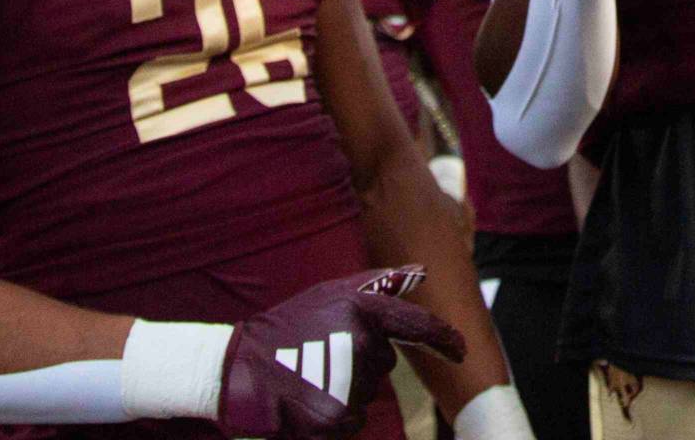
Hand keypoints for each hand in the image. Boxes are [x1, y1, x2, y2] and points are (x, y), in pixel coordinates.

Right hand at [219, 269, 464, 439]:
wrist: (233, 367)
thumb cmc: (285, 327)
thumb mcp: (328, 294)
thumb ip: (378, 284)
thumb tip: (420, 273)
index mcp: (360, 307)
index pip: (416, 324)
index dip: (443, 339)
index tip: (461, 351)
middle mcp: (360, 341)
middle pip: (383, 363)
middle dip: (360, 362)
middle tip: (319, 355)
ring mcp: (348, 380)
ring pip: (368, 393)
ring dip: (345, 389)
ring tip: (309, 376)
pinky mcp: (335, 415)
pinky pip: (353, 421)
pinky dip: (335, 417)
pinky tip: (308, 400)